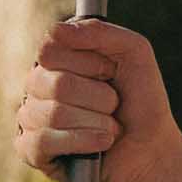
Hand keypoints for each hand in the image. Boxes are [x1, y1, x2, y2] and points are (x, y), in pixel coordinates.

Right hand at [13, 18, 181, 181]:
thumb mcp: (133, 53)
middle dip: (100, 97)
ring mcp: (30, 117)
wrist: (151, 149)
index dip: (88, 63)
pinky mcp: (30, 150)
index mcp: (55, 59)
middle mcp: (36, 85)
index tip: (109, 72)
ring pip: (55, 113)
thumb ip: (99, 32)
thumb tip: (57, 30)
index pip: (50, 49)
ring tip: (110, 127)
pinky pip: (43, 141)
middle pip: (56, 84)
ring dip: (97, 122)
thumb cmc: (140, 99)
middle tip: (114, 104)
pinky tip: (100, 143)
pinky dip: (82, 141)